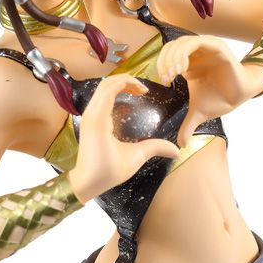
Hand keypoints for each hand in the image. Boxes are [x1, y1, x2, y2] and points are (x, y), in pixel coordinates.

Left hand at [68, 74, 180, 203]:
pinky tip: (124, 101)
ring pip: (101, 89)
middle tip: (142, 89)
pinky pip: (99, 98)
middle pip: (105, 83)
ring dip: (118, 86)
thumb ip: (155, 149)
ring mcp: (87, 117)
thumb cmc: (106, 172)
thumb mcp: (134, 159)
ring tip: (134, 92)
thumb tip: (177, 151)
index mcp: (99, 119)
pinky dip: (111, 93)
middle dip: (125, 81)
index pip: (111, 87)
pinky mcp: (88, 121)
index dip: (130, 82)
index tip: (145, 91)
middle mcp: (90, 114)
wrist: (85, 182)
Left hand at [157, 35, 262, 146]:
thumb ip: (187, 126)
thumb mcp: (199, 113)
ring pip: (181, 43)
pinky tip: (183, 69)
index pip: (167, 55)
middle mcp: (195, 53)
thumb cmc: (220, 99)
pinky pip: (196, 43)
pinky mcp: (216, 47)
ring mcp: (205, 48)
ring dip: (173, 57)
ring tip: (173, 74)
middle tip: (166, 79)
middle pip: (171, 47)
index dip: (161, 66)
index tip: (163, 82)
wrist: (241, 96)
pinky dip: (185, 53)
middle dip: (164, 62)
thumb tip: (181, 146)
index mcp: (188, 63)